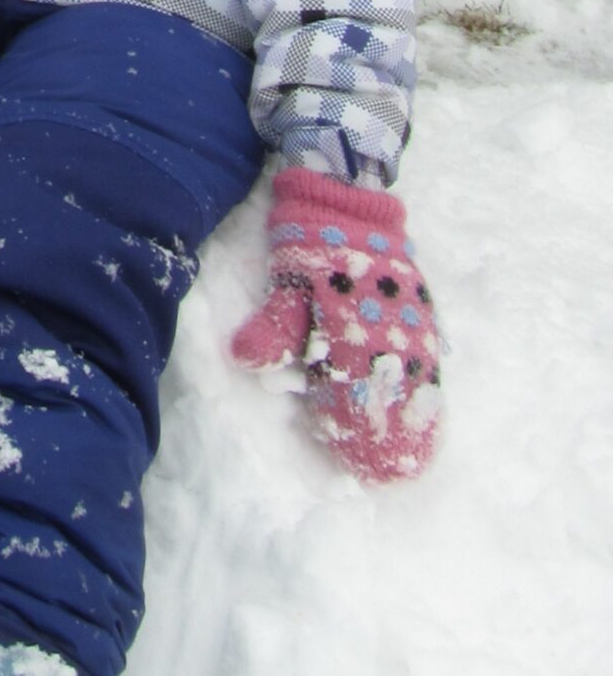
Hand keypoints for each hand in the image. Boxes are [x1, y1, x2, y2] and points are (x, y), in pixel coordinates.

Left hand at [232, 166, 441, 480]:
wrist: (348, 200)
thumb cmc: (308, 247)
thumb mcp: (286, 286)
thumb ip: (273, 328)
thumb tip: (244, 359)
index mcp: (355, 335)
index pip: (360, 401)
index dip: (360, 435)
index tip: (362, 467)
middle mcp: (392, 336)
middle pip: (394, 401)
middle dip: (390, 439)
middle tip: (387, 475)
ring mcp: (413, 326)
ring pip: (418, 386)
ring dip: (413, 420)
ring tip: (413, 458)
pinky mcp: (422, 314)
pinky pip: (430, 363)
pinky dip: (427, 391)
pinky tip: (425, 409)